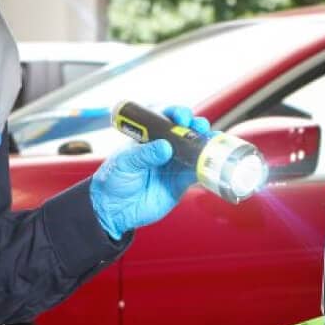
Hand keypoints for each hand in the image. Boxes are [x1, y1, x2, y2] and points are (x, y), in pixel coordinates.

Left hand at [90, 105, 210, 239]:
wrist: (114, 210)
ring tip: (211, 142)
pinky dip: (206, 167)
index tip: (181, 117)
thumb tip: (164, 147)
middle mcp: (164, 148)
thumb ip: (144, 155)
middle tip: (198, 127)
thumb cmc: (113, 180)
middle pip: (185, 132)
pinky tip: (211, 163)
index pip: (165, 119)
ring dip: (205, 144)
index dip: (176, 114)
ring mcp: (174, 164)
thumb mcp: (124, 163)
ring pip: (195, 150)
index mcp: (148, 136)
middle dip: (195, 126)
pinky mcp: (180, 182)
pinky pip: (197, 172)